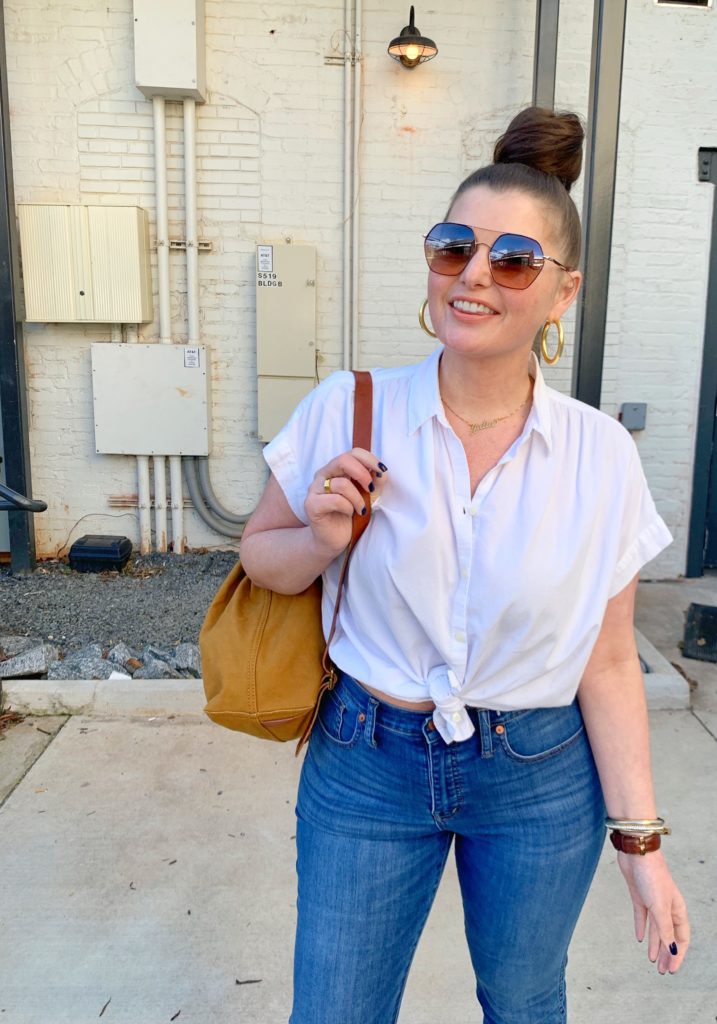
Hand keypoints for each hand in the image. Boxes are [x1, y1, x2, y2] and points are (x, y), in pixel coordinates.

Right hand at [304, 448, 387, 555]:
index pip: (353, 453)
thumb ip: (374, 481)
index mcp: (336, 469)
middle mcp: (323, 475)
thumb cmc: (350, 515)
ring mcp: (315, 489)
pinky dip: (348, 507)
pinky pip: (336, 500)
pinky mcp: (311, 505)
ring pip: (342, 484)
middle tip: (370, 489)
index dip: (370, 459)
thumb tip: (382, 471)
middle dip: (362, 474)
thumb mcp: (367, 496)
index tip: (382, 471)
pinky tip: (349, 514)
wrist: (333, 540)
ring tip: (361, 509)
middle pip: (343, 460)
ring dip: (358, 499)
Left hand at [617, 848, 689, 973]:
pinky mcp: (639, 895)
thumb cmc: (652, 877)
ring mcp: (652, 901)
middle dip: (666, 954)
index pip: (681, 938)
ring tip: (652, 961)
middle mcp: (667, 907)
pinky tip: (640, 939)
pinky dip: (641, 928)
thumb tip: (672, 951)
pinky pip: (642, 916)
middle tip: (662, 971)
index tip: (672, 970)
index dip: (677, 955)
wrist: (636, 853)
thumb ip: (665, 929)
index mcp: (677, 910)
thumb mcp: (659, 907)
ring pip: (656, 929)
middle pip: (668, 936)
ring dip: (654, 944)